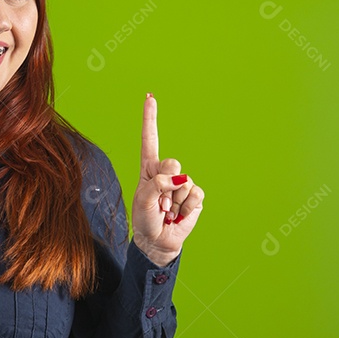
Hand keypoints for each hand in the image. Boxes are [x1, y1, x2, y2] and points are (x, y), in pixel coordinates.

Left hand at [131, 93, 203, 266]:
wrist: (158, 241)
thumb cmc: (145, 219)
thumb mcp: (143, 200)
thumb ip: (156, 184)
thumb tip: (178, 178)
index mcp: (149, 168)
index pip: (150, 139)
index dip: (150, 118)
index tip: (150, 97)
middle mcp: (166, 172)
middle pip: (172, 163)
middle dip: (167, 183)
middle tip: (160, 202)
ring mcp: (182, 184)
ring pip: (184, 183)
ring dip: (174, 201)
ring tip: (167, 210)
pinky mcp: (194, 196)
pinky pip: (195, 194)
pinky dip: (187, 207)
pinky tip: (179, 213)